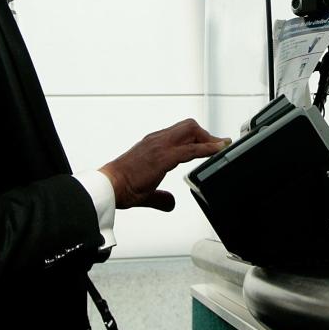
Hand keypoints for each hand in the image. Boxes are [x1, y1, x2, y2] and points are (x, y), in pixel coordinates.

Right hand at [101, 119, 229, 210]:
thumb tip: (170, 203)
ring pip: (192, 131)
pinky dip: (207, 148)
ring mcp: (160, 146)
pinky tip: (218, 150)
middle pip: (189, 126)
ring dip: (209, 139)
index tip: (210, 142)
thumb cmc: (121, 187)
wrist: (107, 187)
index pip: (180, 132)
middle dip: (206, 135)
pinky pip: (190, 149)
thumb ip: (161, 197)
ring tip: (221, 147)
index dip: (198, 136)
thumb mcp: (146, 191)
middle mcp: (157, 140)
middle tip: (218, 146)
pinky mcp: (163, 156)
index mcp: (153, 144)